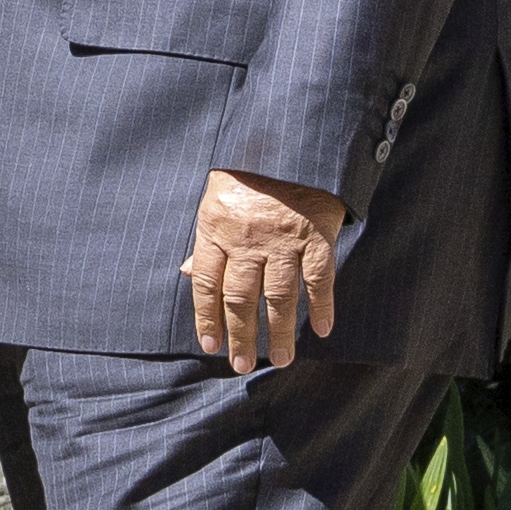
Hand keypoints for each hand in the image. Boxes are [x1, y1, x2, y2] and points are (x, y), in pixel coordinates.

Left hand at [180, 169, 344, 372]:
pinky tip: (322, 330)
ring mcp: (283, 238)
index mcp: (216, 228)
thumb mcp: (215, 202)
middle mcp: (247, 237)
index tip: (211, 346)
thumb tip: (188, 274)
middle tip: (241, 364)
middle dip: (241, 336)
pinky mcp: (316, 234)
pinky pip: (319, 278)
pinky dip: (322, 306)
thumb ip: (206, 241)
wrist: (290, 144)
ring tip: (280, 359)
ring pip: (279, 297)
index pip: (206, 284)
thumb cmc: (246, 177)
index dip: (207, 319)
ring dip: (279, 332)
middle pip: (240, 298)